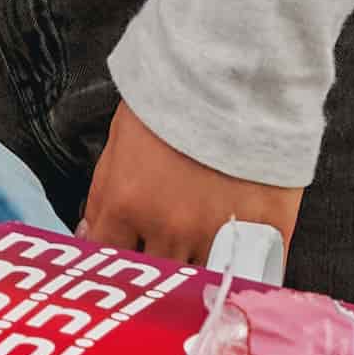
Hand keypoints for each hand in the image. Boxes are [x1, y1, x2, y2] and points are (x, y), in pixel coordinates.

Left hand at [76, 102, 303, 272]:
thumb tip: (89, 233)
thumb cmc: (173, 97)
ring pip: (200, 283)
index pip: (109, 259)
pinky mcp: (265, 234)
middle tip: (163, 253)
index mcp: (129, 203)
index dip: (112, 263)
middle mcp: (170, 228)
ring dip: (195, 273)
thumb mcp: (121, 138)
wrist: (236, 71)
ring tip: (200, 251)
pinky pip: (250, 277)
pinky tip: (236, 262)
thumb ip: (103, 194)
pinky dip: (241, 276)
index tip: (119, 263)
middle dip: (154, 269)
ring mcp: (219, 236)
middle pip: (155, 276)